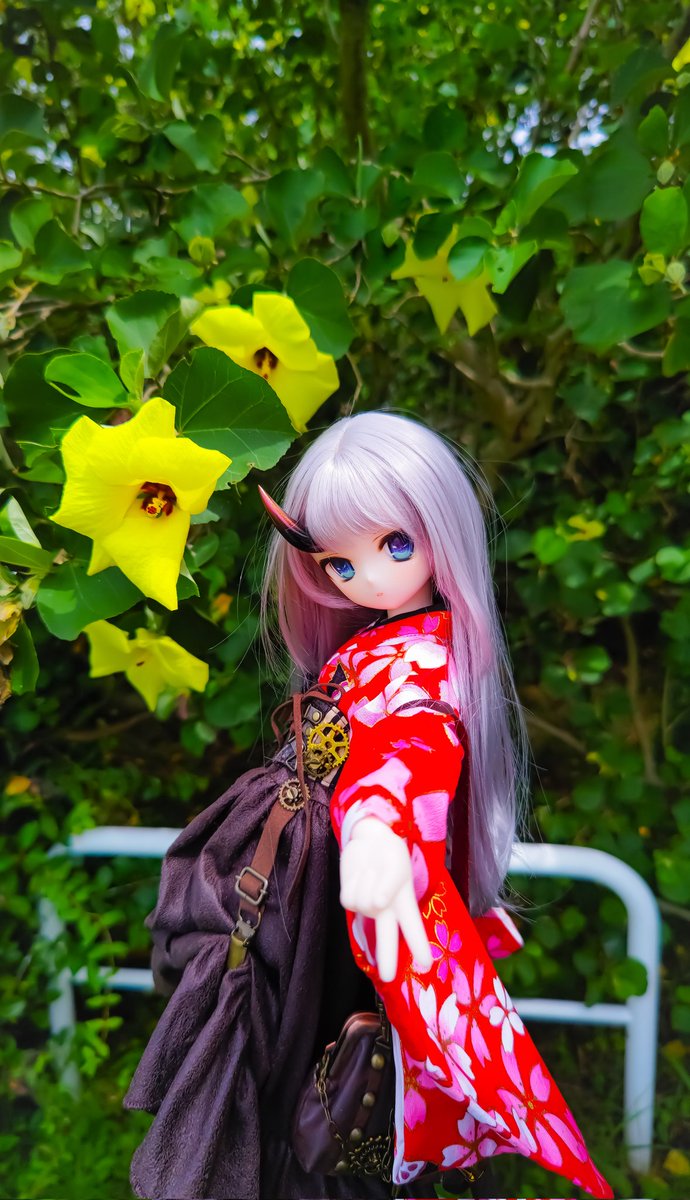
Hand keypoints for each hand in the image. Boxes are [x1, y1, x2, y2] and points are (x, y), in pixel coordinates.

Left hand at [339, 817, 431, 982]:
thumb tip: (379, 904)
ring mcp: (367, 906)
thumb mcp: (398, 862)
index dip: (420, 945)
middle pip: (387, 937)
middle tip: (389, 976)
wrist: (367, 838)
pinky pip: (350, 898)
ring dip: (368, 883)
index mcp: (404, 902)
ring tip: (372, 871)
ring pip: (364, 905)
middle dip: (388, 956)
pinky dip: (353, 883)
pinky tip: (359, 875)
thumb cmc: (389, 852)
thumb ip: (392, 883)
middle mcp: (386, 909)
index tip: (426, 964)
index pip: (414, 927)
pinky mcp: (349, 899)